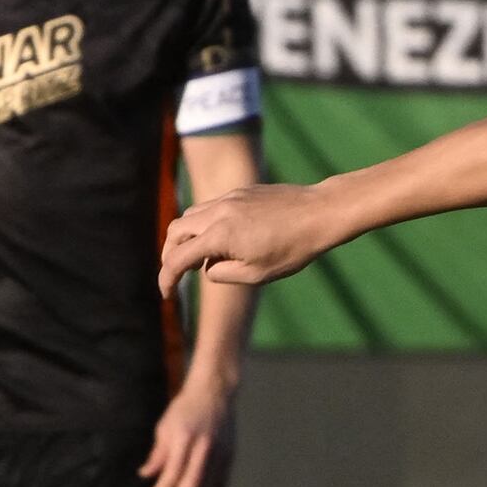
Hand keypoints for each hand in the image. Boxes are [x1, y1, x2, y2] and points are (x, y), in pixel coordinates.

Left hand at [140, 374, 235, 486]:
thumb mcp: (164, 426)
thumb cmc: (185, 408)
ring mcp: (220, 452)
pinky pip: (220, 482)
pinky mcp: (230, 455)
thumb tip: (147, 475)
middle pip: (192, 485)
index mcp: (184, 438)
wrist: (215, 393)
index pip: (172, 473)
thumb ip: (158, 453)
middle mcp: (203, 447)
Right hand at [161, 183, 343, 293]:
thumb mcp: (257, 274)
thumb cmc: (294, 249)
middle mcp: (218, 212)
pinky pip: (210, 207)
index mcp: (219, 235)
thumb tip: (205, 269)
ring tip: (199, 258)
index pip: (178, 259)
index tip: (167, 294)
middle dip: (169, 254)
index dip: (167, 278)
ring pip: (191, 215)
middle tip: (177, 273)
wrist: (320, 213)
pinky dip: (204, 224)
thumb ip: (223, 274)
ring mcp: (229, 198)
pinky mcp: (241, 192)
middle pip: (175, 231)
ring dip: (186, 236)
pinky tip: (220, 239)